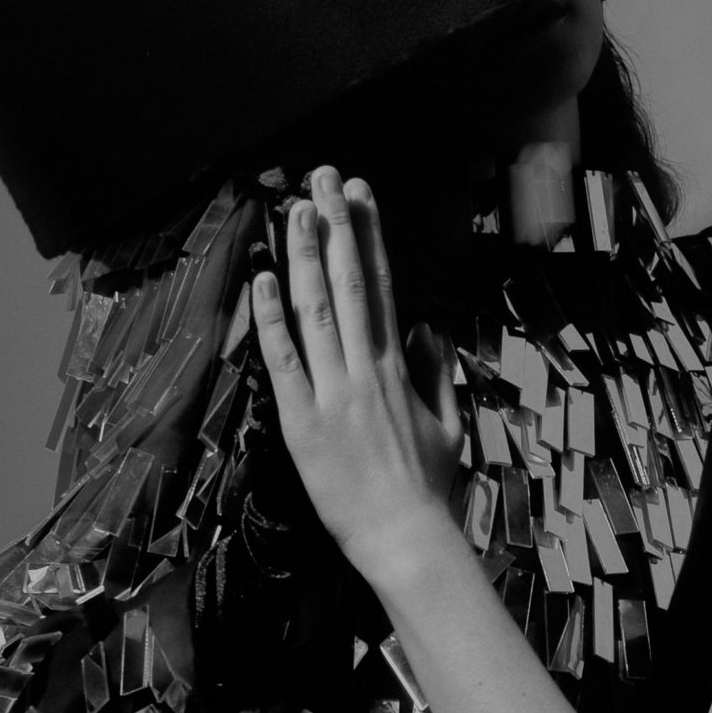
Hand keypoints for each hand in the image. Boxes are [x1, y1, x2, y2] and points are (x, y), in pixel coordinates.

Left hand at [251, 167, 463, 574]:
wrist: (406, 536)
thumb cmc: (429, 489)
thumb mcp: (448, 425)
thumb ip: (436, 374)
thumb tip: (426, 329)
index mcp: (398, 368)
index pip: (382, 286)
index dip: (368, 236)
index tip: (359, 194)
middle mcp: (366, 370)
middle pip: (348, 283)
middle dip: (335, 225)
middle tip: (321, 176)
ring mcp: (334, 393)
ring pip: (316, 309)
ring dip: (303, 255)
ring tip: (292, 207)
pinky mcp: (304, 420)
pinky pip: (285, 360)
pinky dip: (271, 318)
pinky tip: (263, 279)